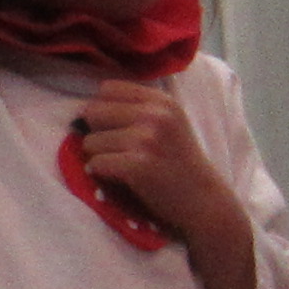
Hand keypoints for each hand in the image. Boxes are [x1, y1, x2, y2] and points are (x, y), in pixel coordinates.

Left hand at [73, 80, 236, 247]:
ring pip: (89, 141)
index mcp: (161, 100)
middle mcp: (155, 114)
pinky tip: (121, 178)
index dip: (102, 110)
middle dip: (96, 133)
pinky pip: (94, 163)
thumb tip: (84, 109)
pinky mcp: (138, 164)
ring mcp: (147, 139)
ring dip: (99, 157)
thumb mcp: (167, 123)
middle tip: (117, 151)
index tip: (115, 128)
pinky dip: (100, 174)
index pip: (107, 89)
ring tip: (123, 166)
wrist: (203, 200)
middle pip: (92, 112)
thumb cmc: (177, 163)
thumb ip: (135, 109)